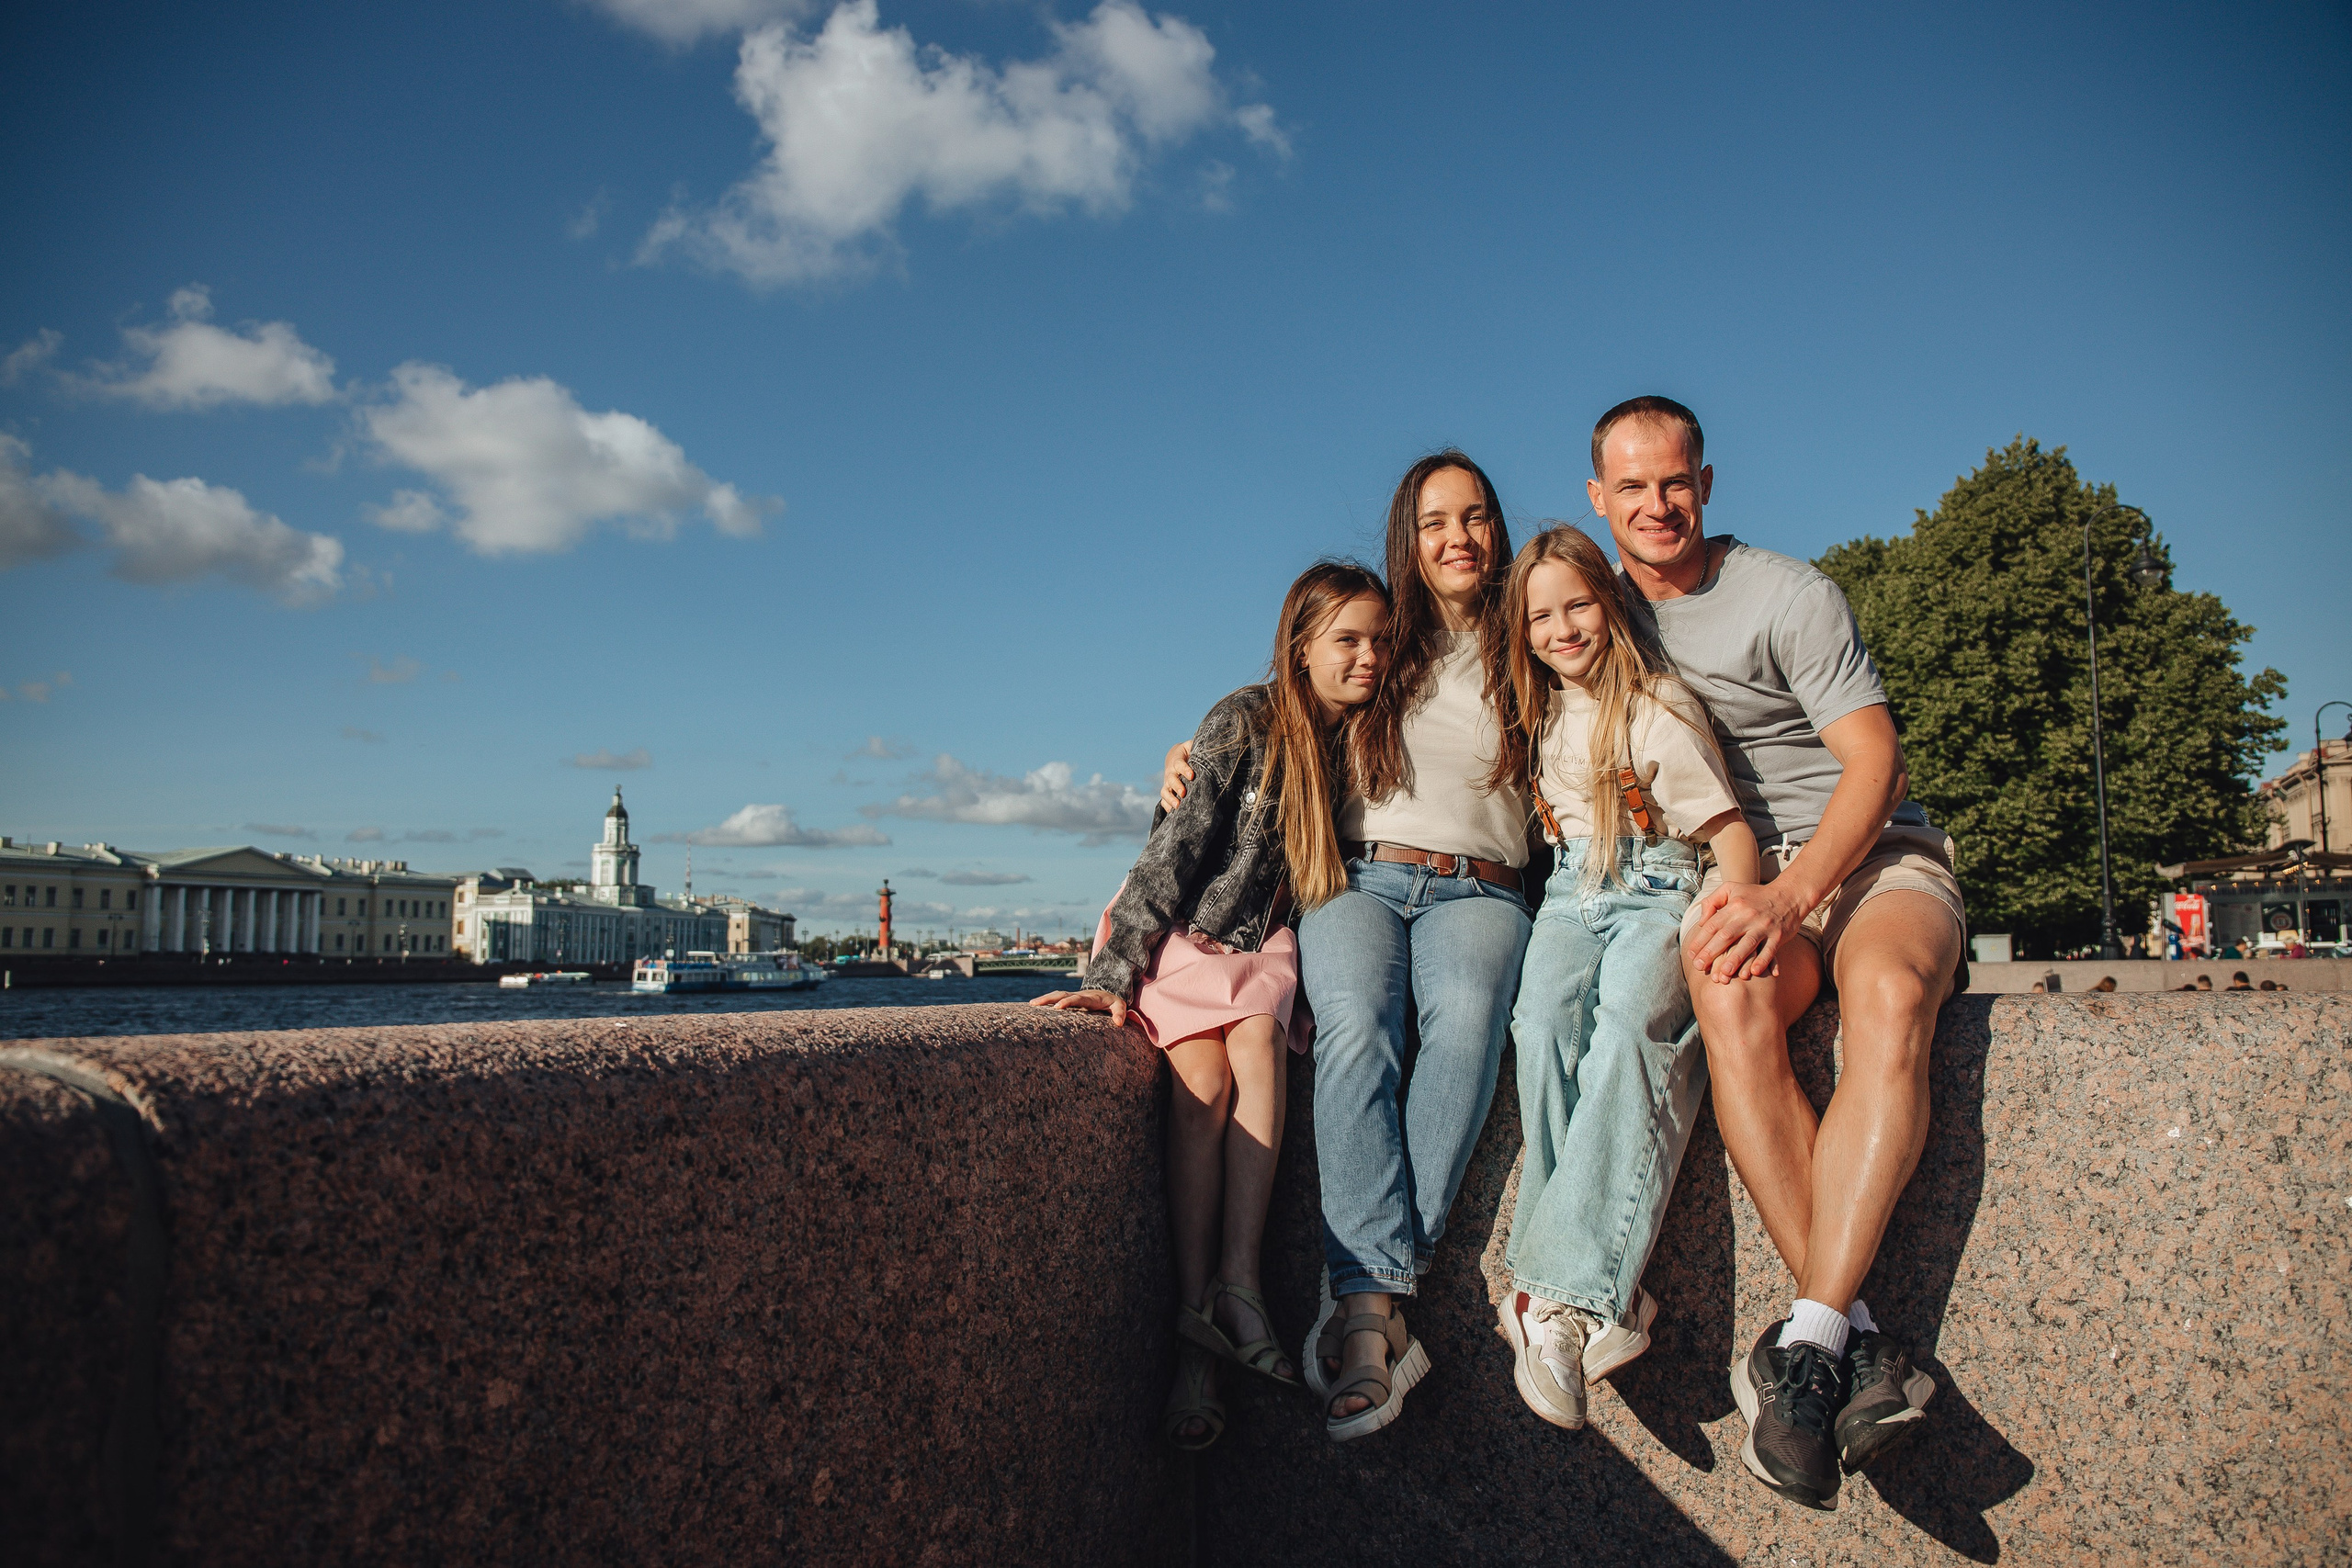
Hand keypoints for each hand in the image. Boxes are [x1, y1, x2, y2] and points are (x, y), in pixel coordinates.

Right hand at [1028, 988, 1128, 1026]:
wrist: (1109, 992)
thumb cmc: (1113, 1002)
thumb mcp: (1120, 1006)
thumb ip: (1120, 1013)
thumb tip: (1118, 1023)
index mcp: (1090, 997)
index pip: (1077, 998)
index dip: (1067, 1002)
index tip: (1057, 1008)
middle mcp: (1079, 995)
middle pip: (1062, 994)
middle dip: (1049, 998)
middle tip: (1035, 1004)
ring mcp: (1073, 996)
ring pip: (1057, 994)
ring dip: (1045, 998)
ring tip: (1031, 1004)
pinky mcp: (1070, 999)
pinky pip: (1057, 997)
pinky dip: (1046, 1000)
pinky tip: (1035, 1006)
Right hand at [1159, 741, 1194, 812]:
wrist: (1176, 756)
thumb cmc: (1189, 751)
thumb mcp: (1193, 745)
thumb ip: (1199, 746)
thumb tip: (1211, 747)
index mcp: (1177, 760)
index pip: (1179, 764)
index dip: (1184, 769)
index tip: (1192, 776)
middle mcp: (1171, 772)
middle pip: (1171, 779)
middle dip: (1177, 786)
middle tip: (1183, 793)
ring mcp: (1168, 783)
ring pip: (1165, 791)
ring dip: (1170, 798)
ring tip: (1178, 806)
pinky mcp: (1168, 791)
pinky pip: (1164, 800)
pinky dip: (1166, 806)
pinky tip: (1172, 813)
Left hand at [1687, 879, 1808, 982]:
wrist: (1789, 895)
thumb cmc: (1755, 895)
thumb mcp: (1731, 889)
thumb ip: (1713, 901)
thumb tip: (1701, 922)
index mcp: (1735, 906)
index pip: (1713, 925)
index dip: (1701, 940)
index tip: (1692, 955)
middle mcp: (1748, 916)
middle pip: (1727, 936)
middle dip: (1711, 952)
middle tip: (1699, 967)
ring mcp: (1764, 926)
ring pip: (1748, 944)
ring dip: (1735, 959)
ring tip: (1724, 973)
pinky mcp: (1779, 935)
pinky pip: (1770, 949)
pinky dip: (1763, 961)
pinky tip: (1753, 972)